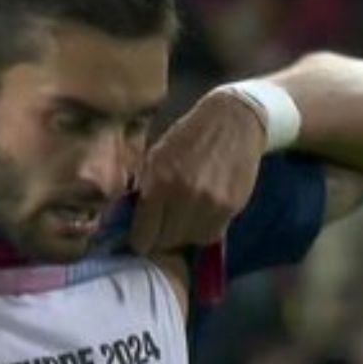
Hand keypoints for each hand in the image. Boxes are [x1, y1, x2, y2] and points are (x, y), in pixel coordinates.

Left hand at [130, 90, 266, 253]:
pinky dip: (203, 230)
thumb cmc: (188, 137)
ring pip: (189, 241)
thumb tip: (130, 222)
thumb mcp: (155, 157)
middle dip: (160, 237)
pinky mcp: (231, 207)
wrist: (233, 121)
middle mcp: (184, 196)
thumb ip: (143, 190)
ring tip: (183, 216)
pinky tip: (201, 213)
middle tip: (162, 226)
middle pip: (165, 241)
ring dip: (184, 234)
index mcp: (159, 182)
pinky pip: (211, 234)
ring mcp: (209, 204)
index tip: (141, 237)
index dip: (139, 240)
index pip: (143, 235)